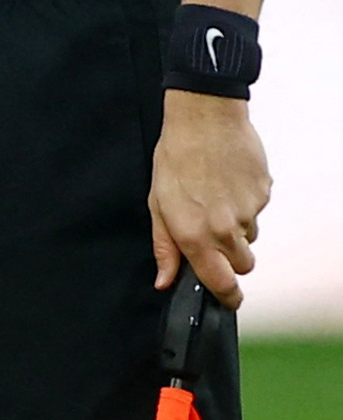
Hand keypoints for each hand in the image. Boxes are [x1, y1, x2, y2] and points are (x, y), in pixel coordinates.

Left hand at [151, 90, 268, 308]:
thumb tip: (165, 281)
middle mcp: (225, 229)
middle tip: (212, 232)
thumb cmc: (175, 158)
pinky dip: (244, 203)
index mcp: (196, 235)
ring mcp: (248, 212)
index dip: (228, 297)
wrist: (204, 119)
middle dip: (231, 258)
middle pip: (242, 265)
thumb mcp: (157, 204)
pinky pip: (257, 211)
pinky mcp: (264, 195)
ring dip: (236, 228)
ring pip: (249, 237)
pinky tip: (227, 183)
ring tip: (215, 197)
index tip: (228, 300)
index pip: (222, 284)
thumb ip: (164, 247)